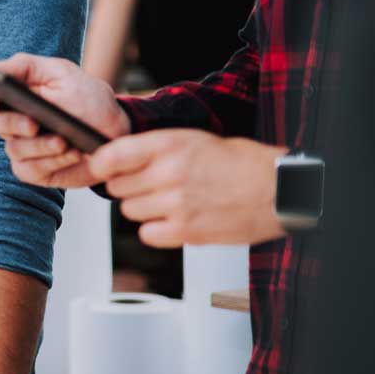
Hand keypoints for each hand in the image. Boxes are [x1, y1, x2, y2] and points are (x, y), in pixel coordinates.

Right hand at [0, 53, 129, 188]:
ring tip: (64, 140)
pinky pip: (30, 169)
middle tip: (33, 124)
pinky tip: (71, 152)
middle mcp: (9, 121)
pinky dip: (52, 161)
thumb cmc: (87, 98)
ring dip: (40, 145)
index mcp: (9, 94)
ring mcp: (20, 147)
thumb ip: (26, 66)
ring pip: (13, 148)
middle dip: (10, 123)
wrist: (115, 131)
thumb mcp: (61, 73)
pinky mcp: (34, 170)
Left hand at [86, 129, 286, 246]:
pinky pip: (147, 234)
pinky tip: (173, 220)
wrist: (275, 190)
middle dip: (127, 186)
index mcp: (170, 144)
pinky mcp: (185, 231)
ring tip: (168, 202)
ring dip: (142, 208)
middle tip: (149, 185)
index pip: (112, 155)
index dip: (99, 164)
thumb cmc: (240, 162)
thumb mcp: (195, 139)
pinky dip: (155, 230)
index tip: (99, 169)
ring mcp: (175, 204)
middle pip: (117, 186)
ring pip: (130, 211)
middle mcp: (168, 173)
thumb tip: (121, 157)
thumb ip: (157, 148)